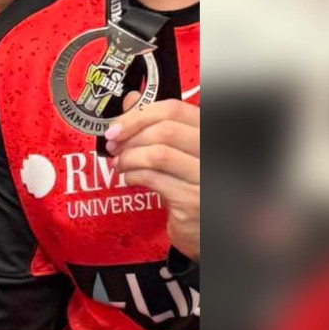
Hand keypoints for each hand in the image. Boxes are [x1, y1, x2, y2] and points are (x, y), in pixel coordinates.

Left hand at [107, 97, 199, 260]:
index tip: (116, 126)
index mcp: (211, 132)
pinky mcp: (194, 200)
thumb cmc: (191, 185)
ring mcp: (207, 176)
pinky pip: (154, 179)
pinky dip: (133, 176)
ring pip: (158, 154)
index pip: (175, 109)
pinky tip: (129, 179)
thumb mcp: (179, 151)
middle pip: (165, 130)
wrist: (205, 230)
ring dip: (129, 158)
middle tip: (113, 147)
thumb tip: (132, 99)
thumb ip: (158, 124)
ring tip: (119, 164)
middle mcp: (215, 151)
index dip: (139, 115)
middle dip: (130, 137)